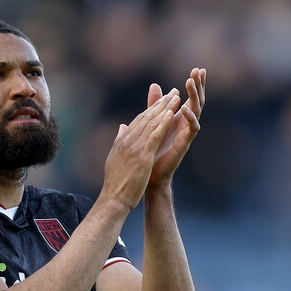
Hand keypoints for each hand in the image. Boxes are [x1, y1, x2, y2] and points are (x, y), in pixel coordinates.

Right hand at [100, 89, 180, 211]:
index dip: (151, 109)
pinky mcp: (142, 155)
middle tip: (173, 93)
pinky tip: (171, 114)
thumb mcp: (115, 157)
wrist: (114, 198)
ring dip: (164, 108)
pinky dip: (163, 123)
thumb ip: (120, 140)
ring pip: (151, 123)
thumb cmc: (116, 182)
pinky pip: (155, 135)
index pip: (138, 120)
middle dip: (160, 103)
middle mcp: (127, 140)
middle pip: (146, 117)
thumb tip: (122, 128)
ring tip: (176, 97)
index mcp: (122, 141)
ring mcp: (134, 147)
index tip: (162, 100)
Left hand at [147, 68, 205, 186]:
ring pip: (196, 111)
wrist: (150, 174)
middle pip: (197, 100)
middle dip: (198, 85)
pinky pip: (192, 128)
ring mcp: (187, 133)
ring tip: (190, 82)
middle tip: (198, 71)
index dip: (195, 84)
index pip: (191, 97)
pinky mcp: (185, 143)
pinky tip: (184, 108)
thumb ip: (156, 104)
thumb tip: (154, 85)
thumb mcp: (153, 121)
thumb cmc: (153, 149)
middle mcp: (186, 124)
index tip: (197, 69)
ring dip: (194, 96)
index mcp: (179, 117)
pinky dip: (190, 117)